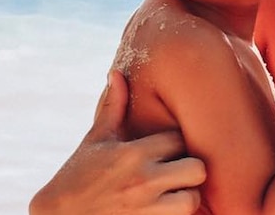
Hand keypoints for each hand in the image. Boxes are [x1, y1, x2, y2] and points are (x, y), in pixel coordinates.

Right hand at [29, 70, 206, 214]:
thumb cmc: (78, 176)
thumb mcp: (95, 140)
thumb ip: (113, 107)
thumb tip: (116, 73)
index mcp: (132, 153)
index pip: (178, 139)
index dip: (177, 143)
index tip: (169, 149)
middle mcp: (142, 180)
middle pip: (196, 169)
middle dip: (191, 170)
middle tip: (180, 172)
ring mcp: (145, 209)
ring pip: (192, 200)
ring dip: (187, 197)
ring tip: (175, 193)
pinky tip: (166, 209)